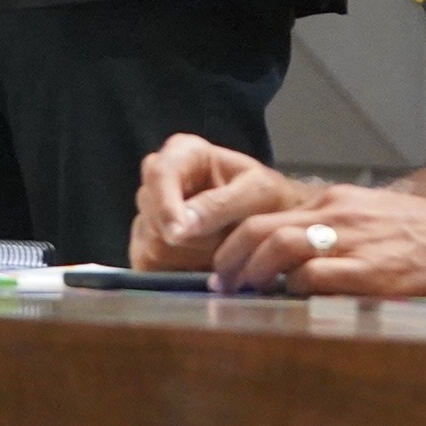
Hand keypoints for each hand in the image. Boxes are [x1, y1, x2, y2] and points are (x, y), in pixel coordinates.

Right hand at [131, 134, 313, 272]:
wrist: (276, 226)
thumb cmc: (270, 199)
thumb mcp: (257, 192)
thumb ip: (219, 205)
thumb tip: (179, 229)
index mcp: (183, 153)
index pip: (158, 174)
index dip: (165, 205)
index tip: (179, 234)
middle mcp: (160, 181)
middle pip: (152, 214)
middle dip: (187, 236)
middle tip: (222, 239)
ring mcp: (151, 215)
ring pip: (150, 244)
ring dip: (187, 256)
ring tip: (218, 249)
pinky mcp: (148, 246)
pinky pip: (148, 266)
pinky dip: (177, 271)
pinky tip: (202, 264)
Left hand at [207, 183, 425, 298]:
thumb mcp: (379, 218)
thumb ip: (340, 232)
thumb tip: (301, 262)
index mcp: (340, 200)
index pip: (270, 213)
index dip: (239, 241)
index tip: (226, 267)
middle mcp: (340, 214)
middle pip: (263, 227)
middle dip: (232, 258)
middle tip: (221, 284)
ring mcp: (355, 243)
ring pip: (281, 247)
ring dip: (254, 274)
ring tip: (244, 297)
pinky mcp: (372, 274)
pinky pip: (317, 279)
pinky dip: (295, 293)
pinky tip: (291, 307)